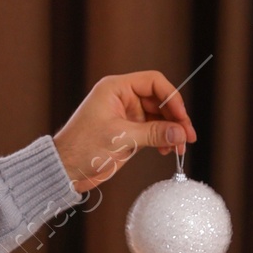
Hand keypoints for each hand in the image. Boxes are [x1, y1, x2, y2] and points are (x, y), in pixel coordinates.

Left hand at [52, 71, 196, 192]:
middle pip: (160, 100)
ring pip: (159, 117)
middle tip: (187, 136)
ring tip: (179, 147)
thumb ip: (153, 133)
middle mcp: (123, 98)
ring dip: (171, 131)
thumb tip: (180, 133)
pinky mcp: (128, 132)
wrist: (65, 169)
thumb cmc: (82, 147)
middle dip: (175, 118)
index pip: (153, 83)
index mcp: (116, 89)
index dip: (171, 98)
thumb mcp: (120, 138)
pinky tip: (167, 150)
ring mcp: (126, 116)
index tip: (181, 117)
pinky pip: (153, 131)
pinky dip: (163, 139)